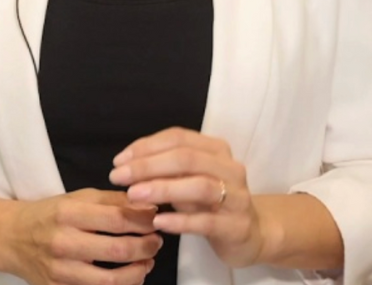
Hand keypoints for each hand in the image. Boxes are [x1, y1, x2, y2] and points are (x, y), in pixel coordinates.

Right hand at [4, 188, 162, 284]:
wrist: (13, 238)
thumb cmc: (52, 214)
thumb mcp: (78, 198)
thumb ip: (112, 201)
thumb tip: (147, 206)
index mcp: (69, 213)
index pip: (117, 218)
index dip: (144, 221)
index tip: (157, 219)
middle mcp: (64, 243)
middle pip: (117, 251)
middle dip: (146, 247)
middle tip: (157, 242)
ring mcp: (60, 272)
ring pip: (109, 282)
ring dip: (137, 272)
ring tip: (147, 262)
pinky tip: (129, 277)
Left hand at [108, 127, 263, 269]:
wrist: (252, 234)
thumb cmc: (213, 202)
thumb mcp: (191, 180)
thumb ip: (167, 170)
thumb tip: (127, 165)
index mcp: (216, 149)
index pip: (178, 137)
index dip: (146, 146)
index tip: (119, 160)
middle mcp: (229, 167)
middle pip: (186, 158)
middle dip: (148, 165)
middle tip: (119, 177)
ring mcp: (236, 197)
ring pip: (198, 185)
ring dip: (162, 188)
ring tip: (133, 195)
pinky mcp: (236, 226)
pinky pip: (206, 221)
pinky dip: (180, 220)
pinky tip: (158, 221)